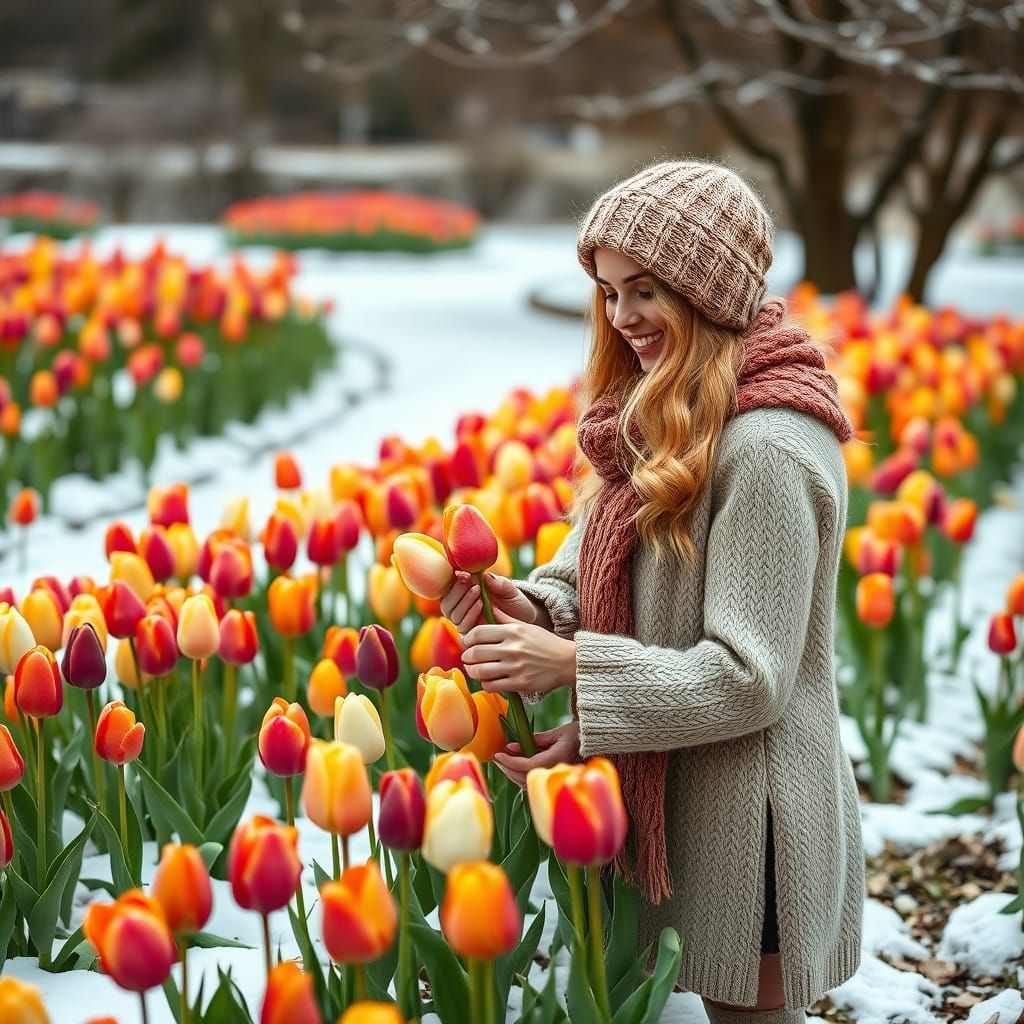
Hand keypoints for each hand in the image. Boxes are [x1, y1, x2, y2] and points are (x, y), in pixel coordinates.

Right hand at [439, 570, 538, 636]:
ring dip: (463, 601)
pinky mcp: (472, 633)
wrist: (525, 618)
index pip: (448, 588)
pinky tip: (481, 605)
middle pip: (446, 603)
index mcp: (465, 593)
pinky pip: (462, 627)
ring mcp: (466, 620)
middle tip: (473, 583)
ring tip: (478, 591)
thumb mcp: (509, 589)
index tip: (466, 574)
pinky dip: (469, 614)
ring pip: (452, 614)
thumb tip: (487, 576)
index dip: (453, 581)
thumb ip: (499, 583)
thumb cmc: (515, 601)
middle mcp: (462, 607)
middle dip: (456, 591)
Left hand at [460, 618, 575, 695]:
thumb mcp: (525, 626)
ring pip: (480, 671)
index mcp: (513, 631)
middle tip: (467, 658)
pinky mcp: (520, 683)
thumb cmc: (545, 643)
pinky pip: (492, 685)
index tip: (467, 643)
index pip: (478, 633)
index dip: (467, 639)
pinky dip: (485, 683)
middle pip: (475, 653)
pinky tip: (488, 680)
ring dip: (472, 671)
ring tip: (473, 669)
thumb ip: (504, 618)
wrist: (567, 661)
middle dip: (467, 657)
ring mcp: (516, 667)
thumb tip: (487, 605)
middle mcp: (513, 648)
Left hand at [493, 721, 581, 787]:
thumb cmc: (578, 734)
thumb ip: (534, 740)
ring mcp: (557, 778)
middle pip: (525, 777)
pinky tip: (516, 770)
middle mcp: (557, 771)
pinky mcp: (557, 780)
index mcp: (556, 758)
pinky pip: (537, 785)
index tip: (498, 754)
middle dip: (508, 769)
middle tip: (497, 759)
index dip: (510, 762)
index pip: (527, 765)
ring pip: (530, 784)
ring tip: (503, 764)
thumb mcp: (556, 732)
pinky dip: (523, 778)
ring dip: (513, 775)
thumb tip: (512, 746)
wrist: (598, 742)